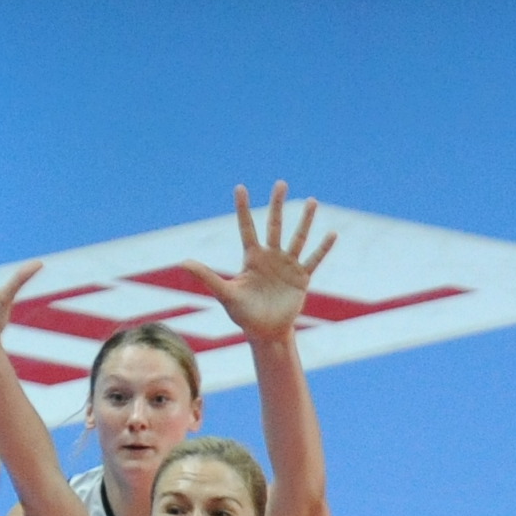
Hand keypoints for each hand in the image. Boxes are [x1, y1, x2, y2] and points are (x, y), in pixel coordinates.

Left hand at [171, 181, 337, 342]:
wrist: (266, 332)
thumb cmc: (243, 314)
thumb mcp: (225, 294)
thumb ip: (206, 276)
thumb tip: (183, 262)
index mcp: (251, 258)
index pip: (246, 228)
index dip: (243, 208)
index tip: (240, 187)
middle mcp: (271, 256)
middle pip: (274, 225)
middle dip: (277, 205)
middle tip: (281, 183)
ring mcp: (287, 265)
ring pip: (297, 238)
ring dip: (305, 220)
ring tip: (313, 201)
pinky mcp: (301, 278)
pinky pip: (313, 260)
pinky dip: (323, 248)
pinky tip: (331, 234)